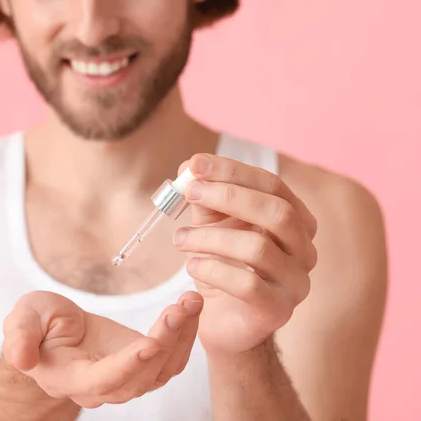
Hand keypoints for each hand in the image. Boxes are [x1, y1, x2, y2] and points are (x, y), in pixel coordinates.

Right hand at [2, 290, 202, 408]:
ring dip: (182, 336)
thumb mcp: (23, 318)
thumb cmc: (40, 323)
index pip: (103, 380)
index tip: (149, 343)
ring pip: (162, 369)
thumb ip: (19, 336)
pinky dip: (185, 335)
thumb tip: (21, 358)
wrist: (56, 329)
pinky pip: (171, 358)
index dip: (127, 366)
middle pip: (141, 377)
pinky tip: (190, 308)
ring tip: (191, 301)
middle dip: (165, 342)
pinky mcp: (143, 362)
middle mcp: (103, 386)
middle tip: (180, 307)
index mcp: (71, 378)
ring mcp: (126, 376)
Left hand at [173, 154, 317, 355]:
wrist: (223, 320)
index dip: (233, 171)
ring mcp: (296, 282)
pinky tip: (192, 265)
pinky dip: (214, 270)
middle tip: (190, 192)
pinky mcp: (278, 311)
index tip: (196, 165)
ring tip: (180, 238)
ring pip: (257, 248)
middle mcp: (304, 250)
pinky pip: (248, 284)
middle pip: (276, 212)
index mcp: (296, 221)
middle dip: (228, 196)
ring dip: (210, 237)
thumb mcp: (212, 225)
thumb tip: (189, 166)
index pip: (272, 185)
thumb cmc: (222, 266)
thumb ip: (205, 198)